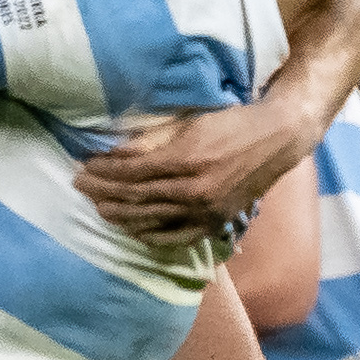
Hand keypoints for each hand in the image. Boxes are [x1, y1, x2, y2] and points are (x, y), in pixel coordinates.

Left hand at [77, 104, 309, 243]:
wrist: (278, 140)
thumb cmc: (233, 123)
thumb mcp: (191, 122)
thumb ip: (152, 141)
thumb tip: (115, 153)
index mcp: (187, 160)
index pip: (131, 172)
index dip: (104, 172)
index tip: (84, 167)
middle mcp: (194, 191)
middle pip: (136, 197)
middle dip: (103, 192)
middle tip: (81, 188)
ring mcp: (206, 212)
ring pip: (151, 220)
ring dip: (120, 215)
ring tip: (99, 208)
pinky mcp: (216, 223)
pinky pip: (176, 237)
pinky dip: (151, 235)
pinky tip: (133, 230)